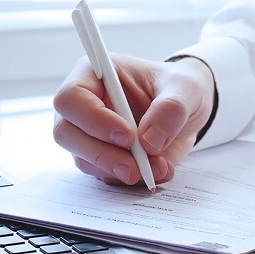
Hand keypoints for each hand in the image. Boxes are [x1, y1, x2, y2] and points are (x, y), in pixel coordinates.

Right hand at [53, 53, 214, 185]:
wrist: (187, 111)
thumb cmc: (179, 88)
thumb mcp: (186, 88)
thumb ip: (171, 108)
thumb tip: (149, 141)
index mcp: (95, 74)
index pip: (72, 97)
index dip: (93, 119)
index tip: (128, 136)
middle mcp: (84, 105)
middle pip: (66, 133)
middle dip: (100, 155)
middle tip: (133, 166)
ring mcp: (89, 134)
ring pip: (84, 160)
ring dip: (118, 170)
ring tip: (158, 166)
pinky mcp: (102, 157)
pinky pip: (105, 175)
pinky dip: (131, 178)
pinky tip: (157, 170)